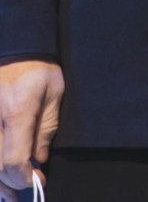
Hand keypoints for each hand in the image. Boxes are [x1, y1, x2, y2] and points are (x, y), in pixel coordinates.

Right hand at [0, 60, 63, 197]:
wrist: (17, 49)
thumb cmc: (38, 68)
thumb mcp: (54, 93)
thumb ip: (46, 128)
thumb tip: (38, 159)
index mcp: (17, 111)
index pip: (15, 159)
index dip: (25, 176)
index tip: (37, 179)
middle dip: (11, 184)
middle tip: (25, 188)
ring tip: (8, 193)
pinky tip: (0, 177)